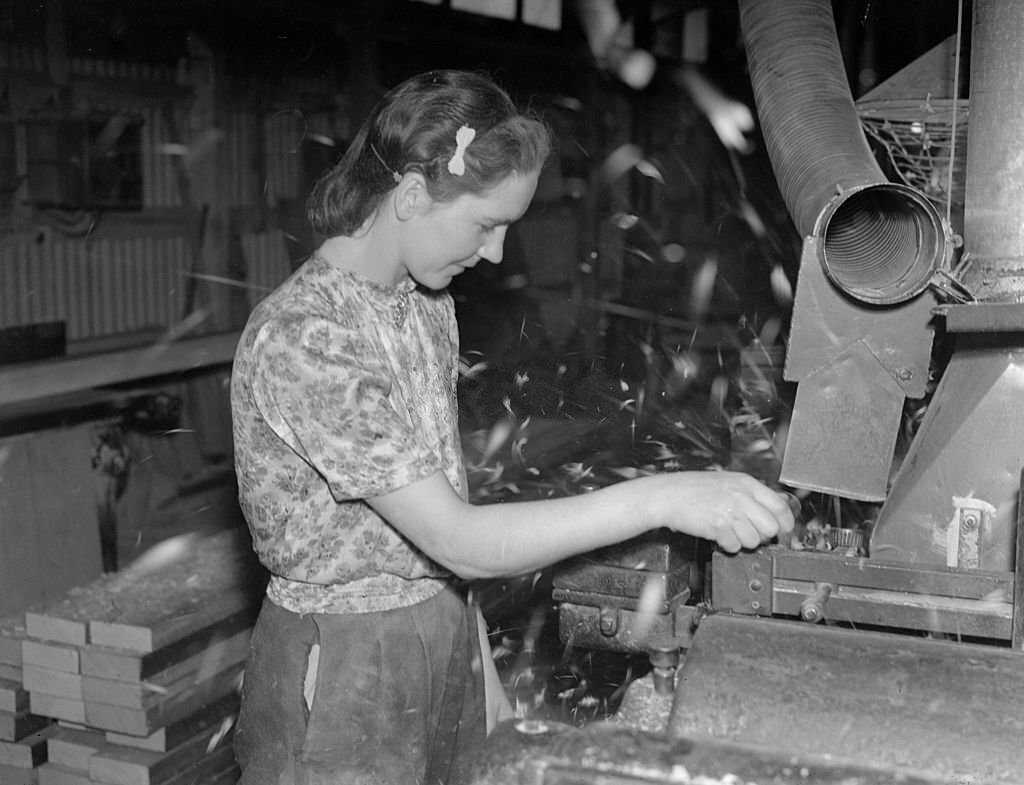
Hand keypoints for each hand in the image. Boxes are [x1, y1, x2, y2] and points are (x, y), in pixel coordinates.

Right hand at [649, 470, 795, 552]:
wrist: (667, 495)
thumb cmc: (693, 488)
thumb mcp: (726, 482)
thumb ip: (749, 494)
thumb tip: (770, 512)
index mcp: (746, 483)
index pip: (780, 506)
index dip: (786, 523)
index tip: (784, 531)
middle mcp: (741, 496)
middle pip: (771, 527)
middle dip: (763, 535)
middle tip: (750, 533)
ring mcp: (730, 511)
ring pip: (754, 540)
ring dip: (743, 541)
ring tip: (730, 532)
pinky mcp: (718, 527)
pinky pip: (734, 546)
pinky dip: (727, 545)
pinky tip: (719, 535)